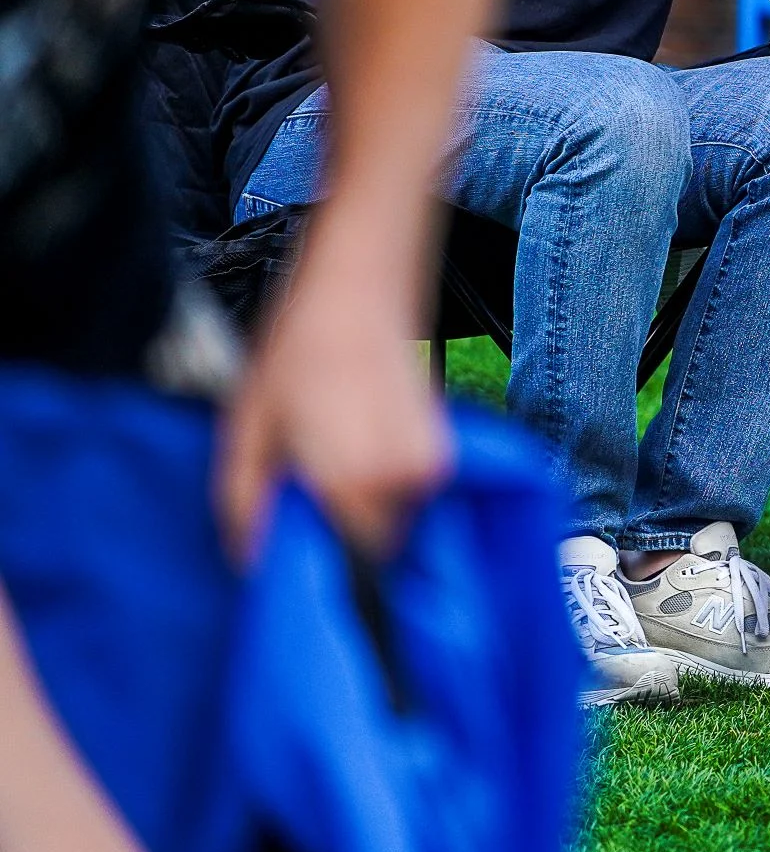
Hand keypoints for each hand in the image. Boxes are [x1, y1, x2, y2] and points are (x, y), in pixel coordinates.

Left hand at [215, 269, 449, 562]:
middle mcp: (404, 478)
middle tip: (301, 498)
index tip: (292, 550)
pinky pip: (409, 489)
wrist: (359, 286)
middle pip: (374, 544)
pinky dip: (383, 481)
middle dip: (338, 532)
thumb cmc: (297, 351)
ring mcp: (430, 461)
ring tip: (327, 461)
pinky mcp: (442, 443)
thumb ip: (245, 503)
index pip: (348, 564)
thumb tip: (251, 562)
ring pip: (394, 516)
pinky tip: (354, 443)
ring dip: (361, 506)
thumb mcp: (248, 429)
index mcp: (353, 480)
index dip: (318, 564)